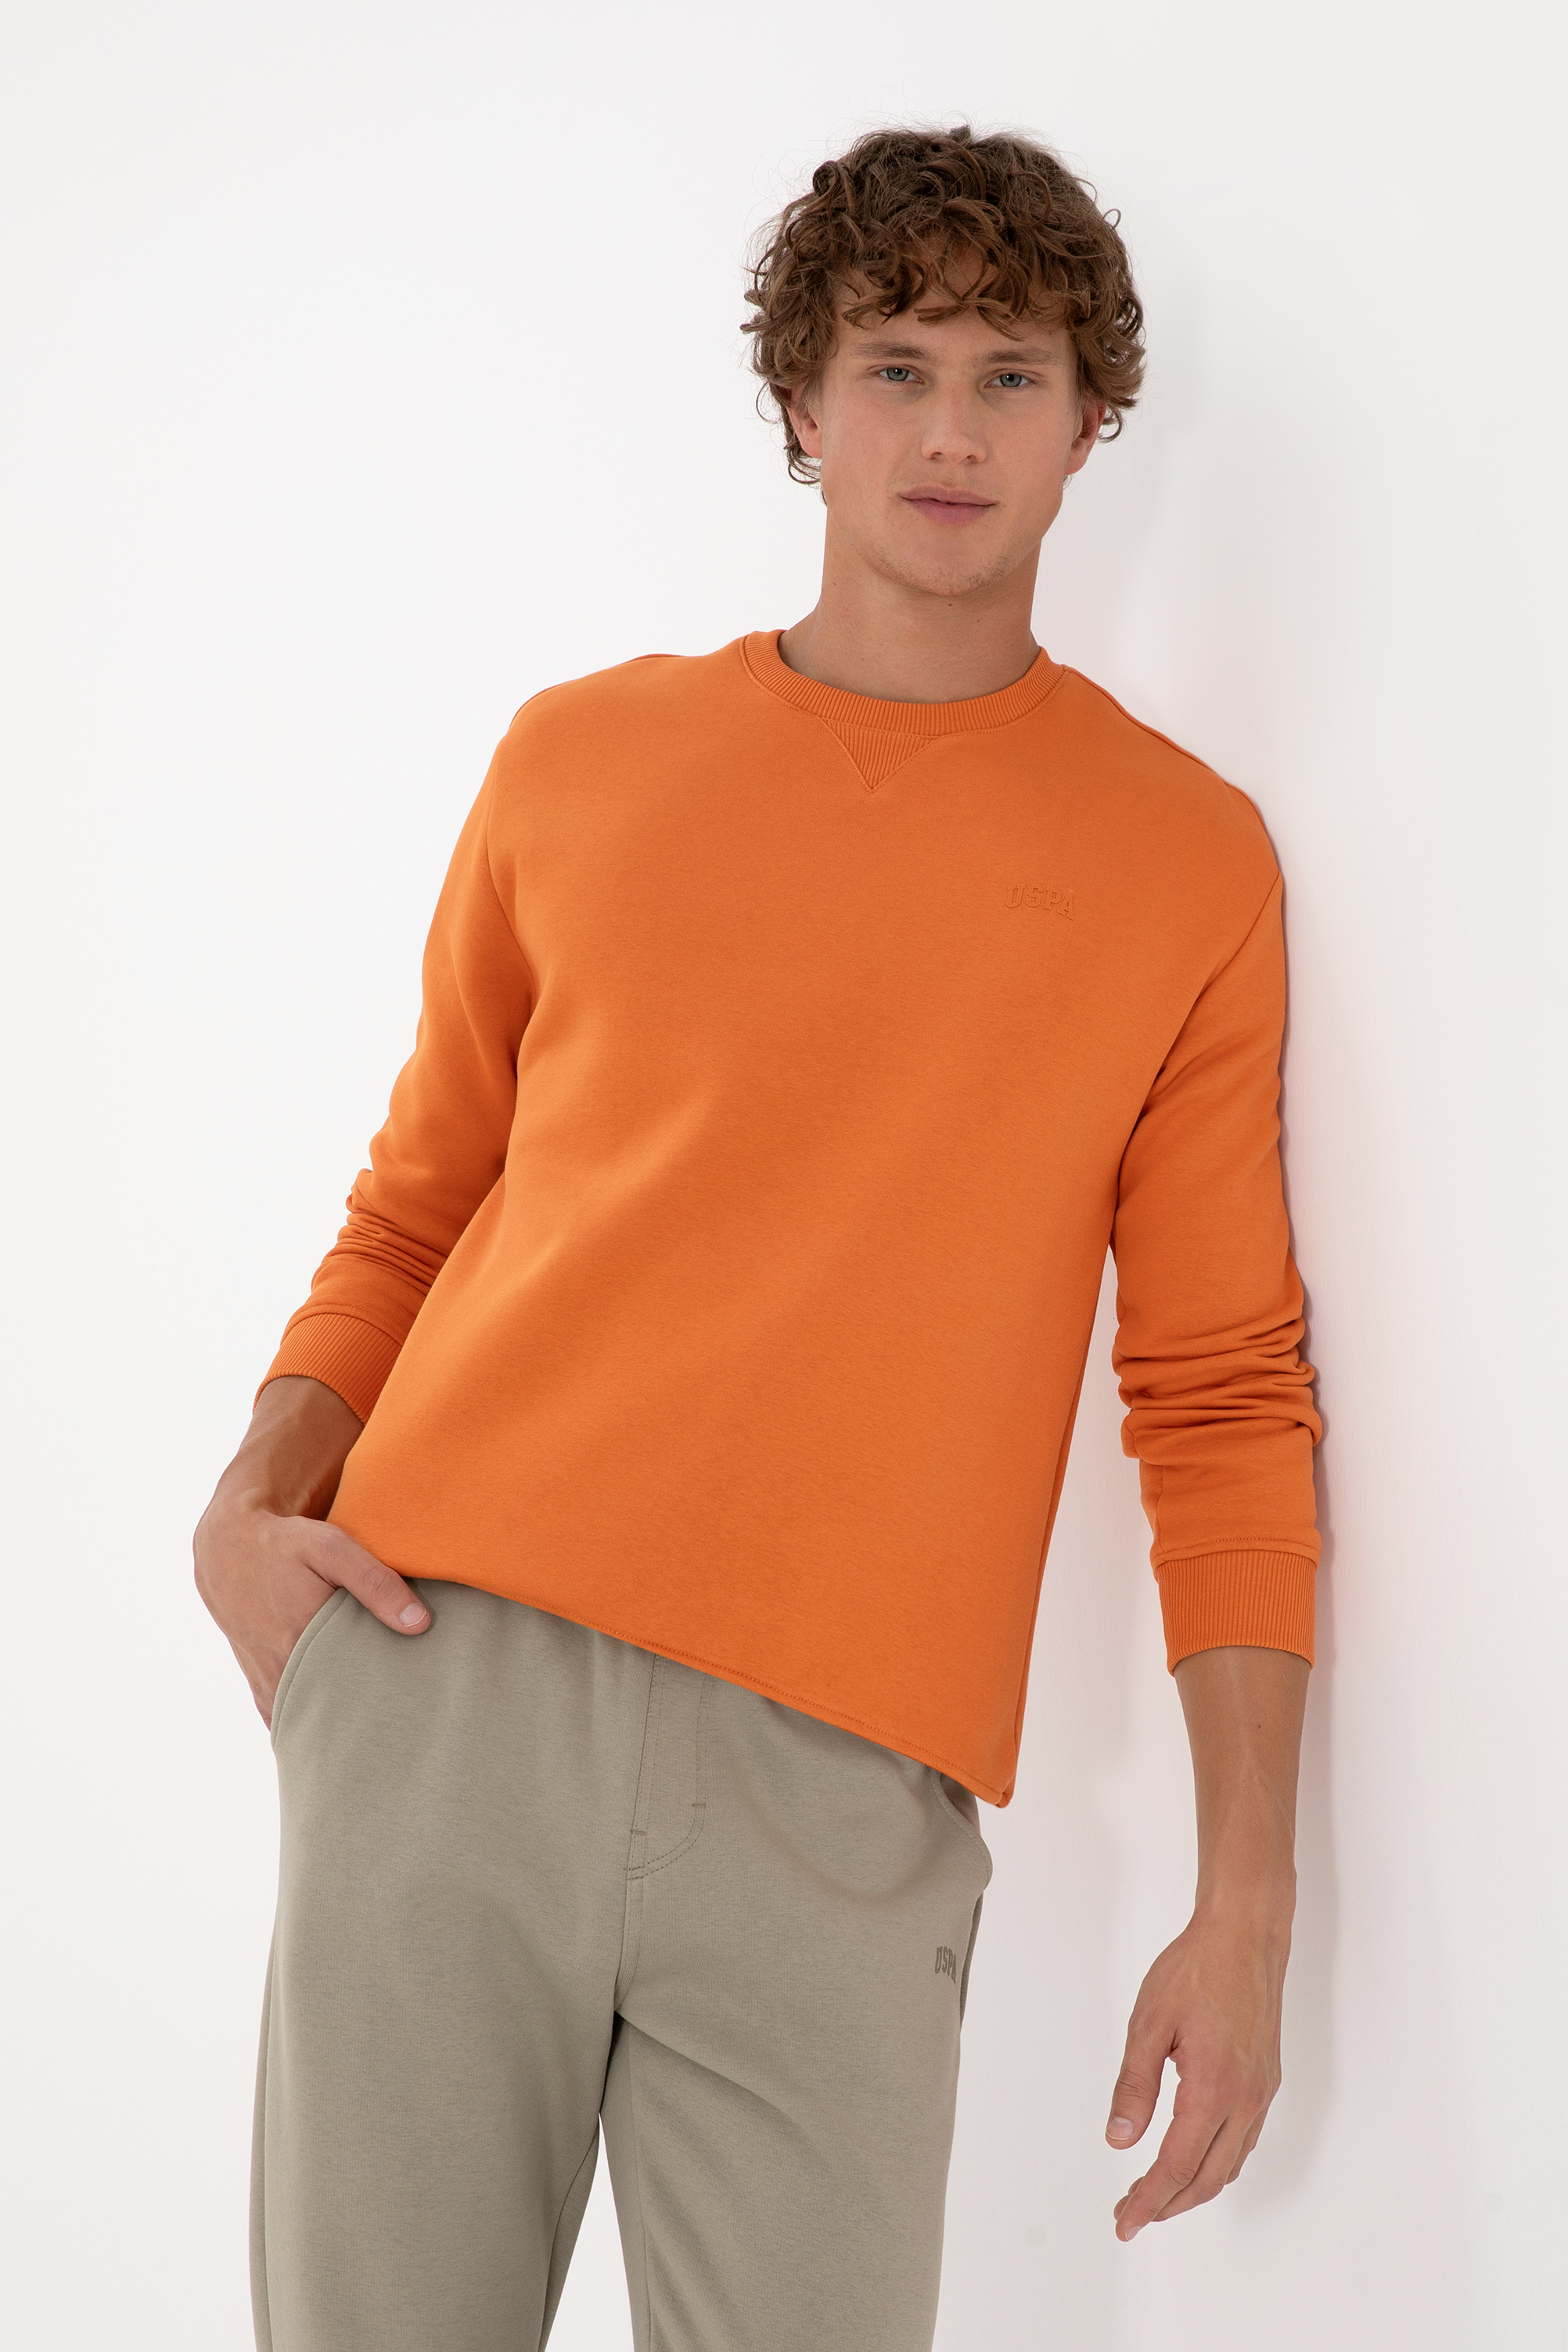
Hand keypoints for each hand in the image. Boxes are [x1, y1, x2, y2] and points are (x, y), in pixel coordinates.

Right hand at [193, 1374, 428, 1726]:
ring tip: (376, 1737)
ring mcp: (269, 1682)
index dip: (390, 1699)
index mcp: (304, 1637)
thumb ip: (375, 1583)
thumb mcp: (332, 1549)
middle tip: (405, 1731)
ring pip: (310, 1723)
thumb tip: (420, 1623)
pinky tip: (336, 1737)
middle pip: (337, 1712)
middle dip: (370, 1723)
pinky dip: (310, 1728)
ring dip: (339, 1729)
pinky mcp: (261, 1687)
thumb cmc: (287, 1545)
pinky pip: (287, 1722)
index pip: (360, 1687)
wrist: (228, 1550)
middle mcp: (284, 1669)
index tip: (418, 1709)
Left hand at [1104, 1905, 1288, 2238]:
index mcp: (1213, 2089)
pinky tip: (1194, 2159)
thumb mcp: (1148, 2023)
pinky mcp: (1265, 2082)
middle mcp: (1244, 2100)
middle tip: (1132, 2215)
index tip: (1125, 2221)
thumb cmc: (1196, 1969)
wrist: (1245, 1937)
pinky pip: (1243, 2142)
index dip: (1148, 2200)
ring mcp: (1260, 2093)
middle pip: (1205, 2178)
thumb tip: (1120, 2138)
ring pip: (1227, 2164)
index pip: (1177, 2166)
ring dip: (1192, 2188)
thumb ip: (1134, 2086)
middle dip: (1167, 2205)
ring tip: (1155, 2194)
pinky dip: (1215, 2163)